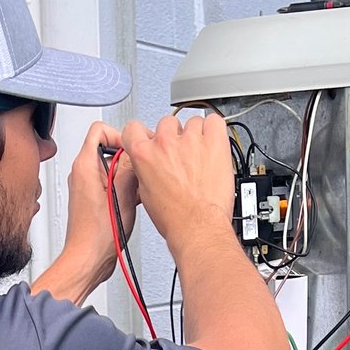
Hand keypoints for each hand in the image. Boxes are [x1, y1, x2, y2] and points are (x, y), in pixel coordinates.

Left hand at [60, 121, 137, 292]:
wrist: (87, 260)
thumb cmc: (97, 236)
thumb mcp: (123, 196)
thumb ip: (130, 169)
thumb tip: (137, 154)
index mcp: (85, 166)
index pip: (100, 129)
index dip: (120, 135)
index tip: (134, 150)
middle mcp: (82, 173)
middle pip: (108, 148)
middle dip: (128, 158)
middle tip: (139, 173)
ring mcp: (87, 187)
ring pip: (112, 168)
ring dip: (128, 176)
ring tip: (136, 191)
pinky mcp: (92, 199)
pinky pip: (111, 183)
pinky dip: (124, 188)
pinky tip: (133, 202)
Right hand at [119, 112, 233, 253]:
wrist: (198, 227)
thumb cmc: (175, 218)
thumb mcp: (146, 193)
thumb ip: (146, 169)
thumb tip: (150, 163)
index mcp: (144, 154)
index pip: (134, 128)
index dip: (143, 134)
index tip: (151, 139)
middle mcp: (165, 143)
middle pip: (167, 124)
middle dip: (174, 137)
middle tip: (182, 156)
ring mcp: (190, 140)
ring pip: (192, 122)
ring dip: (196, 136)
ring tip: (201, 156)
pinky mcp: (214, 142)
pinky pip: (214, 121)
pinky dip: (214, 130)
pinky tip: (213, 144)